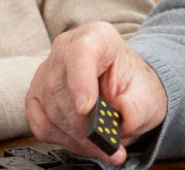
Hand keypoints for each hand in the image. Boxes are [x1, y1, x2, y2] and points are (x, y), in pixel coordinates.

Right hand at [25, 21, 168, 164]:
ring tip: (102, 146)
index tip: (86, 109)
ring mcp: (46, 72)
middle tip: (108, 144)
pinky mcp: (36, 97)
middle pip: (61, 88)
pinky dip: (64, 140)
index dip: (80, 82)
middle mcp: (66, 49)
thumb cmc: (133, 87)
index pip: (80, 52)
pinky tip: (84, 143)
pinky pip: (42, 125)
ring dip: (77, 137)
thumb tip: (123, 115)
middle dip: (84, 125)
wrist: (124, 92)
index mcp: (97, 37)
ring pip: (51, 110)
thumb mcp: (148, 95)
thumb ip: (137, 106)